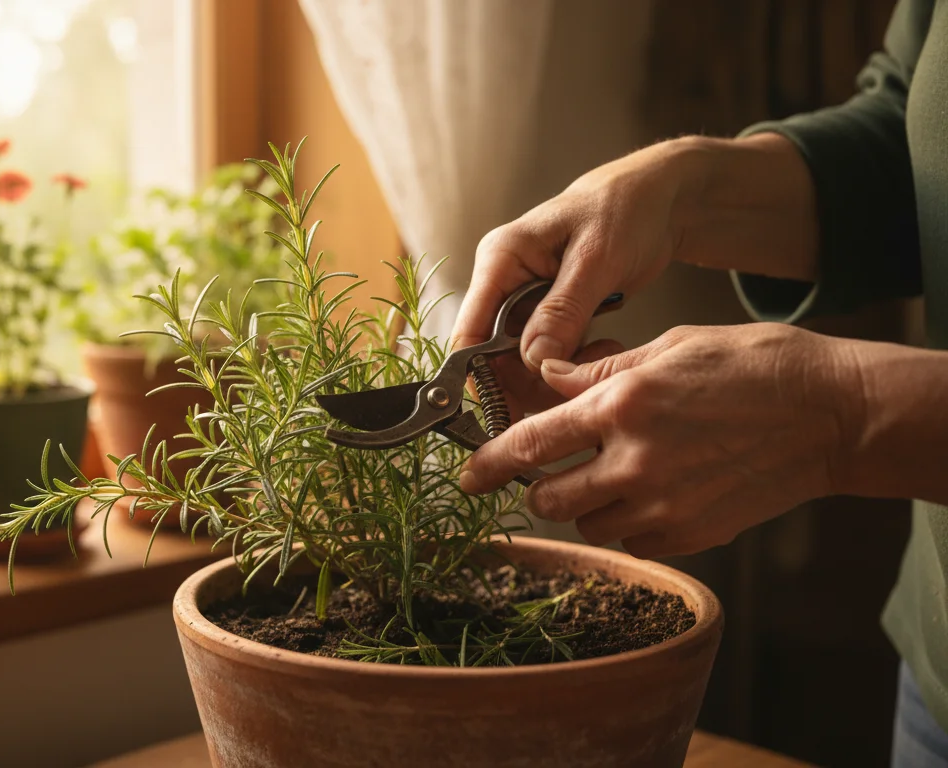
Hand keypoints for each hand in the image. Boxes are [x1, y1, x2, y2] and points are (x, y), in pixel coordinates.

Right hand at [451, 134, 817, 371]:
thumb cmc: (627, 209)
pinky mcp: (548, 313)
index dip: (480, 376)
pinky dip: (573, 364)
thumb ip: (562, 311)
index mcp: (500, 258)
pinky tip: (604, 350)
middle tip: (575, 386)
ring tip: (603, 357)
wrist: (661, 198)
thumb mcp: (596, 260)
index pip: (469, 330)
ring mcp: (524, 299)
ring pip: (522, 361)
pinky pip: (548, 354)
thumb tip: (532, 360)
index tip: (505, 412)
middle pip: (493, 355)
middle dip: (529, 380)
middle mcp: (503, 281)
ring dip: (557, 374)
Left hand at [460, 324, 856, 557]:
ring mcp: (666, 504)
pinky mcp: (694, 533)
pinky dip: (629, 522)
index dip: (488, 465)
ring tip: (615, 473)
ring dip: (585, 505)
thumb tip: (546, 376)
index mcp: (621, 405)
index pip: (530, 444)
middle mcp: (635, 460)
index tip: (466, 479)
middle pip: (548, 498)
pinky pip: (634, 540)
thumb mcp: (670, 346)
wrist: (833, 415)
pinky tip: (653, 492)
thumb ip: (599, 369)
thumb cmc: (754, 366)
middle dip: (539, 487)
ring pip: (588, 524)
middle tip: (553, 470)